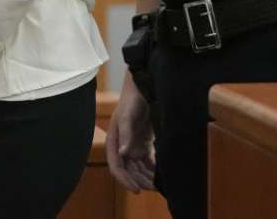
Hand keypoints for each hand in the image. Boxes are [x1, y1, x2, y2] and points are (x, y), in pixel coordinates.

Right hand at [106, 74, 156, 191]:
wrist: (142, 87)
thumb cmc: (131, 100)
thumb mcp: (127, 117)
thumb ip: (126, 135)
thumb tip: (123, 153)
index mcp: (114, 142)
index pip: (117, 167)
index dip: (125, 180)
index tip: (137, 190)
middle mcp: (123, 147)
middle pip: (129, 171)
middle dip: (140, 181)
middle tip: (155, 189)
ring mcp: (133, 146)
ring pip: (139, 169)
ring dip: (147, 178)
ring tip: (160, 185)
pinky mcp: (144, 144)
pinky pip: (147, 162)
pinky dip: (153, 170)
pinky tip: (162, 175)